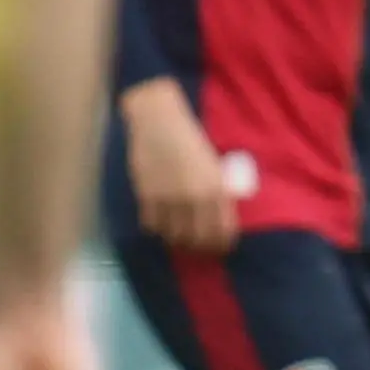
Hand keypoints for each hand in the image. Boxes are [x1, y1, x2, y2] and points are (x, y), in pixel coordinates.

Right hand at [122, 77, 238, 253]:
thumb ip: (217, 190)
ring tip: (178, 237)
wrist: (159, 121)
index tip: (220, 248)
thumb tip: (218, 216)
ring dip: (176, 239)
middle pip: (198, 239)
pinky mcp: (146, 196)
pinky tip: (160, 224)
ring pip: (173, 236)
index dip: (222, 245)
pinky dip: (156, 228)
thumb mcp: (213, 165)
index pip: (223, 231)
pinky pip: (152, 225)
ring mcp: (169, 199)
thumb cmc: (190, 139)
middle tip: (197, 246)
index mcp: (217, 189)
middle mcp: (195, 198)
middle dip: (199, 247)